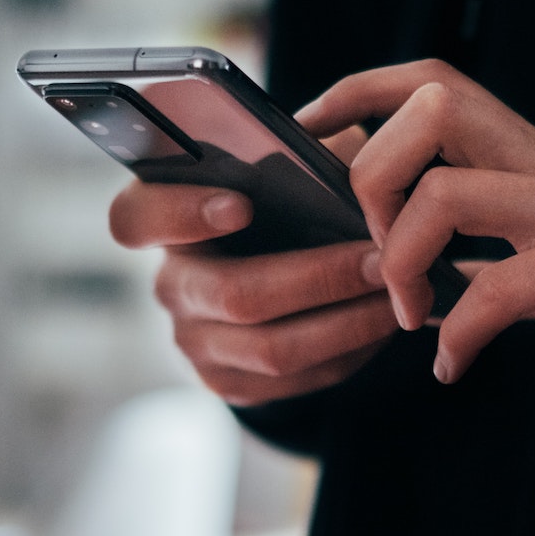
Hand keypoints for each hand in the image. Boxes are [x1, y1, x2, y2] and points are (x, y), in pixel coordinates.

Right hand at [109, 125, 398, 404]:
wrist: (280, 274)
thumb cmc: (285, 202)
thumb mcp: (287, 165)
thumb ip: (301, 153)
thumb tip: (345, 157)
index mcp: (164, 218)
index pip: (136, 218)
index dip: (181, 214)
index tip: (241, 204)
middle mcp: (171, 284)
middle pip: (233, 295)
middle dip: (318, 278)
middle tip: (381, 260)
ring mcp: (194, 341)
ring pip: (272, 349)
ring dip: (347, 322)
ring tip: (398, 295)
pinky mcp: (228, 382)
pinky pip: (293, 380)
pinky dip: (347, 353)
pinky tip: (381, 324)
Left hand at [296, 60, 534, 382]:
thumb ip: (478, 242)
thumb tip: (397, 261)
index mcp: (523, 150)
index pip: (428, 80)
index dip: (356, 92)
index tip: (308, 135)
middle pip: (430, 110)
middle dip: (372, 178)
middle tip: (374, 252)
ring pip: (449, 194)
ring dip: (405, 261)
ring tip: (410, 315)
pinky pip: (503, 289)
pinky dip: (462, 333)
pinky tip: (453, 365)